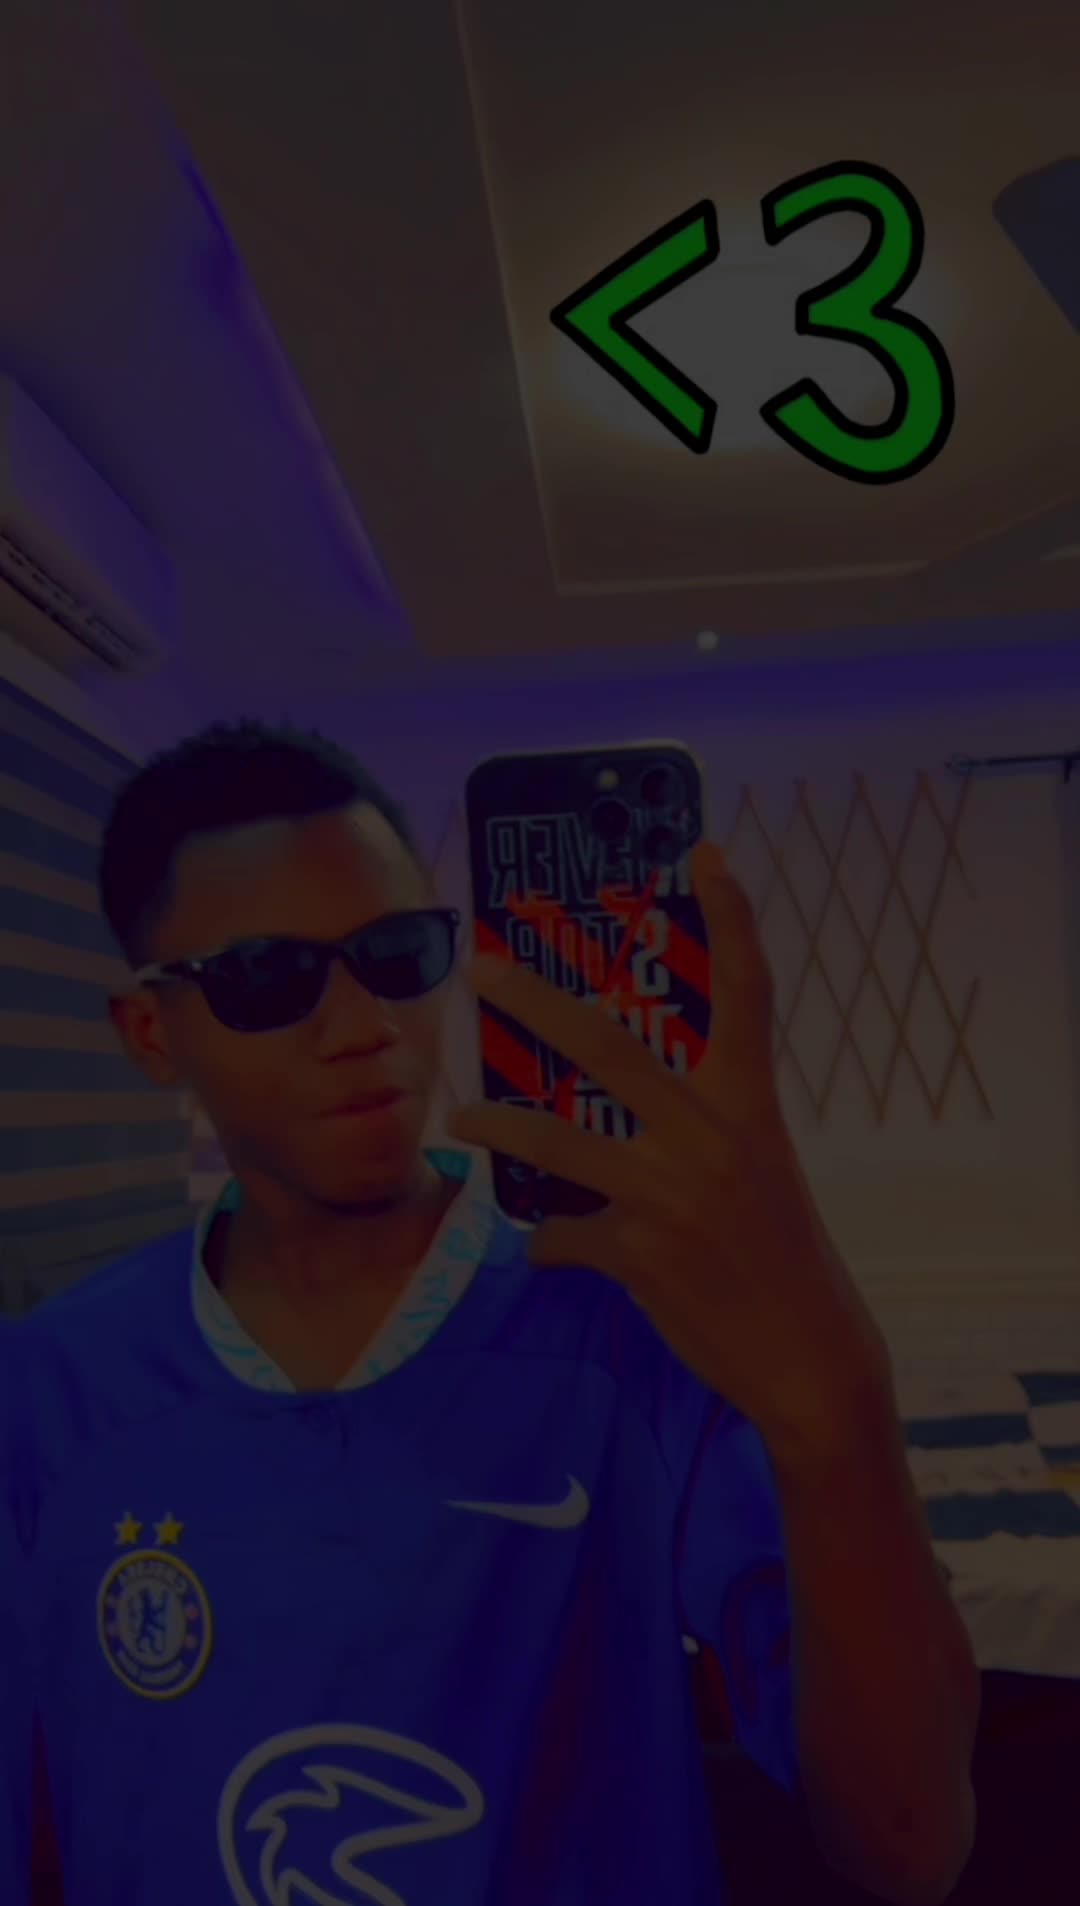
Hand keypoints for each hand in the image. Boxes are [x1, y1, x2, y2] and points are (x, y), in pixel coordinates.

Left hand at [448, 842, 893, 1470]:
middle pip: (611, 1046)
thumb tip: (615, 1120)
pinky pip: (564, 1235)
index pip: (748, 992)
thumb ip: (694, 1136)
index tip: (704, 853)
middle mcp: (714, 1136)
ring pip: (558, 1140)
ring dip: (499, 1125)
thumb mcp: (756, 1175)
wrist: (810, 1357)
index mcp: (751, 1106)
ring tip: (461, 1116)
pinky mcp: (640, 1254)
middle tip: (483, 968)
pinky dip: (548, 1241)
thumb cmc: (781, 1258)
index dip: (731, 917)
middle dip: (536, 1002)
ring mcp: (673, 1194)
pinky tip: (544, 1247)